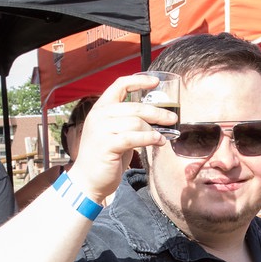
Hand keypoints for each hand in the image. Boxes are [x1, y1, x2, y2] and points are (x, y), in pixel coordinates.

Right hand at [68, 74, 178, 201]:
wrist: (87, 180)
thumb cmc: (105, 157)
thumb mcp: (114, 133)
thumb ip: (128, 122)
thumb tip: (156, 118)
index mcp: (101, 108)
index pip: (120, 85)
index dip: (139, 81)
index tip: (156, 82)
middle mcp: (99, 116)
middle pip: (135, 107)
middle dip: (157, 112)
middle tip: (173, 119)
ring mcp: (101, 130)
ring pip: (136, 122)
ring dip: (154, 129)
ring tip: (164, 137)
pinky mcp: (107, 145)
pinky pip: (134, 138)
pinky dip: (149, 138)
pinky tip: (158, 142)